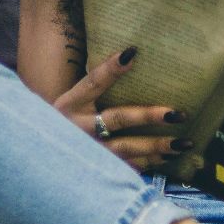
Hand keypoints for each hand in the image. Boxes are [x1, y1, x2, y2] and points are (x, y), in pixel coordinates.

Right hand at [53, 46, 194, 170]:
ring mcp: (88, 152)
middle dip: (149, 116)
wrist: (39, 158)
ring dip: (156, 146)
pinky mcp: (96, 170)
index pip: (92, 82)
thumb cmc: (63, 122)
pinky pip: (126, 167)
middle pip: (117, 119)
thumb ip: (96, 85)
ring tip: (183, 143)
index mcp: (69, 104)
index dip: (111, 68)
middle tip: (177, 113)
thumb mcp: (71, 101)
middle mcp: (78, 128)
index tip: (132, 53)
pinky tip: (168, 158)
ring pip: (126, 148)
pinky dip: (148, 163)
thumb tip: (131, 56)